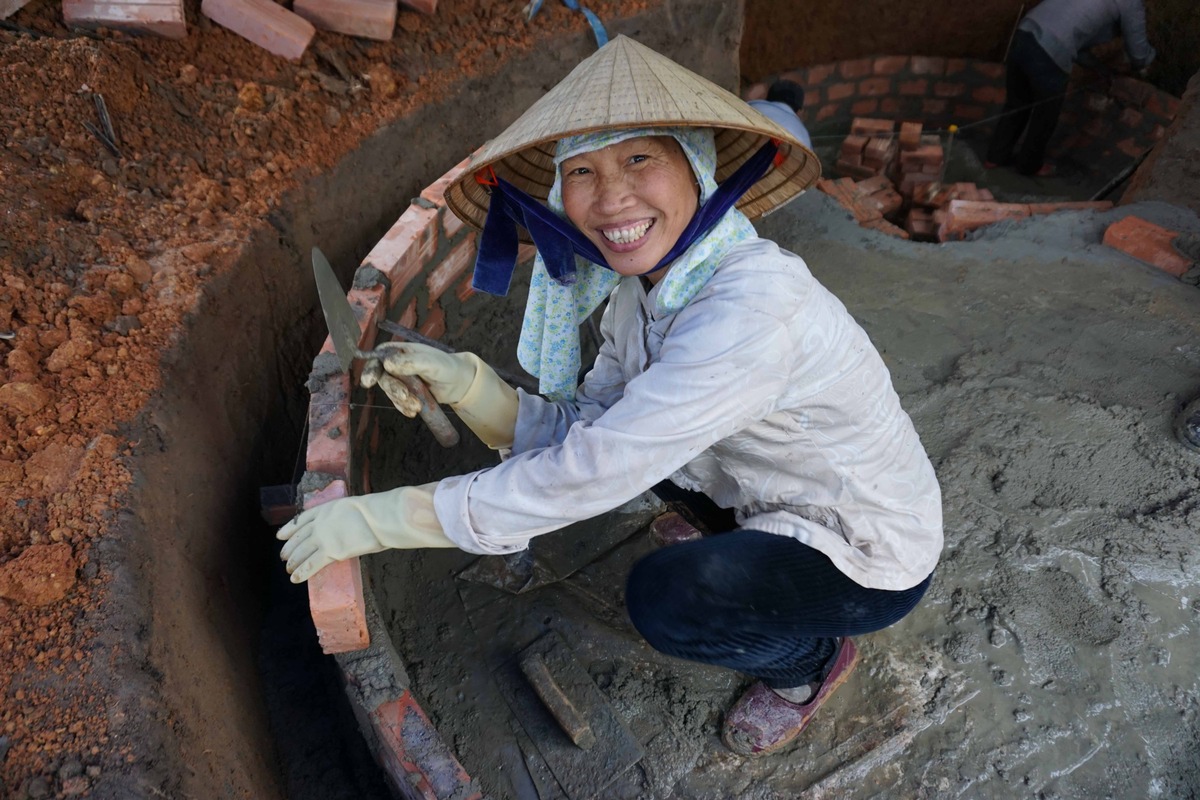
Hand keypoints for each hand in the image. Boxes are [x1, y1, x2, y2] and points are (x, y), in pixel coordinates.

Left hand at [277, 482, 454, 582]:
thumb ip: (346, 519)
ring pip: (301, 552)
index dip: (289, 529)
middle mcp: (319, 523)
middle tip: (284, 557)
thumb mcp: (354, 508)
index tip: (280, 536)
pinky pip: (310, 565)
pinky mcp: (330, 552)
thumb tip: (351, 528)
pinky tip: (294, 579)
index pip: (301, 520)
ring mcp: (322, 538)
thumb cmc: (375, 512)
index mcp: (325, 509)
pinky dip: (301, 573)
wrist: (378, 517)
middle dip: (289, 549)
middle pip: (298, 538)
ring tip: (288, 569)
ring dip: (293, 562)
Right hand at [374, 342, 476, 404]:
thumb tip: (387, 364)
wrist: (458, 384)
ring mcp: (400, 380)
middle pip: (382, 377)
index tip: (369, 382)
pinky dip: (404, 408)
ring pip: (390, 392)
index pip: (378, 357)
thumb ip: (411, 362)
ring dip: (402, 401)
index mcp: (399, 351)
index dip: (371, 369)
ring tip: (418, 406)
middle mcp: (396, 365)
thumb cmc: (446, 366)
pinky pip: (398, 402)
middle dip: (393, 389)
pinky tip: (414, 412)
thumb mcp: (431, 362)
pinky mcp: (405, 393)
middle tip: (404, 396)